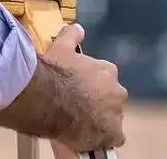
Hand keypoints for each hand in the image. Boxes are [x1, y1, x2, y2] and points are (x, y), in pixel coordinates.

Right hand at [45, 24, 126, 152]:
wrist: (50, 98)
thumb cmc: (55, 73)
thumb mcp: (61, 47)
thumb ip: (71, 36)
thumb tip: (77, 28)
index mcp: (107, 71)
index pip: (105, 78)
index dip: (92, 85)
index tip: (79, 89)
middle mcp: (117, 91)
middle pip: (111, 99)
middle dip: (98, 103)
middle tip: (79, 107)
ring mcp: (116, 113)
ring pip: (111, 118)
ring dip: (100, 120)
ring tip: (80, 124)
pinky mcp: (112, 133)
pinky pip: (112, 138)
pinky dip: (103, 139)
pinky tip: (89, 138)